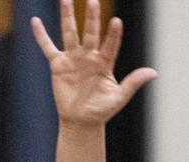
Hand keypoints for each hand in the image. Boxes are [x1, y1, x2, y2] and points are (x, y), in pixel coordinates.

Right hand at [31, 0, 155, 127]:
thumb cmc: (101, 110)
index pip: (111, 45)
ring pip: (70, 33)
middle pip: (90, 32)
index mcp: (104, 63)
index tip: (116, 22)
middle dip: (91, 18)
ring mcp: (73, 58)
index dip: (113, 35)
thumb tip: (153, 72)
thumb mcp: (118, 98)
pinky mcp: (58, 65)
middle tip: (93, 1)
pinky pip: (48, 47)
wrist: (81, 122)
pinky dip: (41, 35)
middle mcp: (89, 56)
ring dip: (67, 17)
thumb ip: (133, 83)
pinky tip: (35, 21)